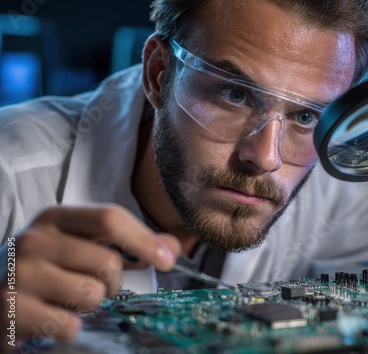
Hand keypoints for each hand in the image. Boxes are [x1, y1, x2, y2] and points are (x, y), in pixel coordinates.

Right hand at [0, 204, 180, 349]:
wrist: (1, 298)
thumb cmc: (53, 270)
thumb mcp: (87, 247)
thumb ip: (132, 244)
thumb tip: (172, 247)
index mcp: (58, 218)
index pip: (110, 218)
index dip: (144, 240)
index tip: (167, 261)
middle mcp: (35, 239)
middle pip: (108, 261)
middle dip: (113, 282)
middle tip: (94, 286)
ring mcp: (19, 273)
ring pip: (92, 294)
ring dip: (91, 305)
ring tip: (69, 300)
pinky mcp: (8, 308)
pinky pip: (69, 324)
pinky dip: (71, 327)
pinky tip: (54, 318)